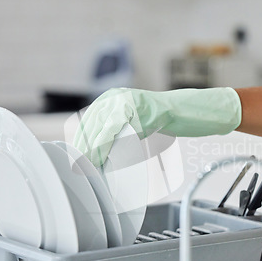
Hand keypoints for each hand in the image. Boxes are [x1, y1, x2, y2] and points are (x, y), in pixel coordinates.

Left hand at [73, 87, 240, 165]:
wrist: (183, 111)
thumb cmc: (160, 120)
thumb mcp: (132, 121)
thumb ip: (116, 128)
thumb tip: (98, 149)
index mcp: (111, 97)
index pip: (88, 120)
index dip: (81, 139)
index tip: (78, 156)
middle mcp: (115, 96)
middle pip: (91, 123)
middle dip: (84, 146)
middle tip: (81, 165)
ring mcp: (124, 100)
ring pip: (99, 126)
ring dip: (92, 148)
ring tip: (89, 165)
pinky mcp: (134, 108)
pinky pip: (112, 127)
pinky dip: (103, 144)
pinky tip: (100, 156)